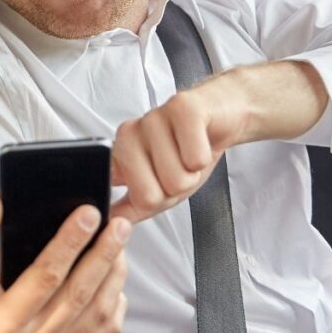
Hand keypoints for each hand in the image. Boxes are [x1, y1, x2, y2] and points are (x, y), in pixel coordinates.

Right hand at [0, 195, 129, 332]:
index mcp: (1, 323)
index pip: (45, 277)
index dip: (70, 243)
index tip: (90, 213)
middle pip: (78, 295)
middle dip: (103, 254)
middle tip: (120, 224)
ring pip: (97, 313)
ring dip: (114, 275)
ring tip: (119, 244)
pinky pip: (103, 331)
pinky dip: (115, 301)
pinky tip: (113, 276)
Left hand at [110, 61, 327, 224]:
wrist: (220, 115)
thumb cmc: (188, 150)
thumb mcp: (159, 188)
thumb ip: (131, 207)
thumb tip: (111, 225)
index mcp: (117, 156)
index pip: (121, 201)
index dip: (153, 202)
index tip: (162, 183)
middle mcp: (127, 135)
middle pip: (148, 196)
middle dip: (174, 189)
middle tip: (180, 167)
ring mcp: (151, 118)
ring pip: (175, 178)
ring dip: (193, 172)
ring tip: (191, 152)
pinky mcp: (180, 107)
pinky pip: (195, 157)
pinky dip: (205, 156)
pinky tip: (202, 140)